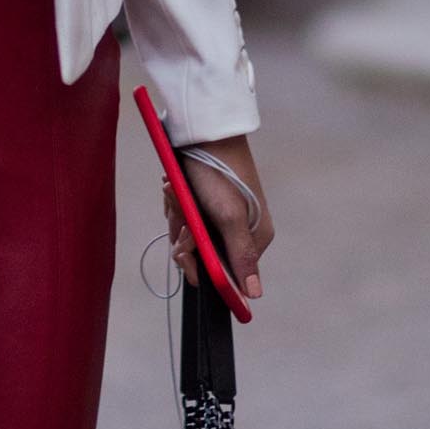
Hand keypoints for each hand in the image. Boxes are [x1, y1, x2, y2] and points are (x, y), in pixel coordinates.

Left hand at [168, 133, 274, 304]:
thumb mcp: (230, 217)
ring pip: (188, 235)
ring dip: (177, 215)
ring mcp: (219, 218)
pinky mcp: (202, 204)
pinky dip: (175, 204)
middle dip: (185, 236)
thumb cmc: (220, 173)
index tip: (186, 252)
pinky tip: (174, 188)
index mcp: (254, 238)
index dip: (202, 266)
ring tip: (177, 192)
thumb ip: (241, 256)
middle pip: (202, 255)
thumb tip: (255, 295)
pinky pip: (182, 218)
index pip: (226, 274)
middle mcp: (238, 231)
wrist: (203, 133)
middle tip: (182, 216)